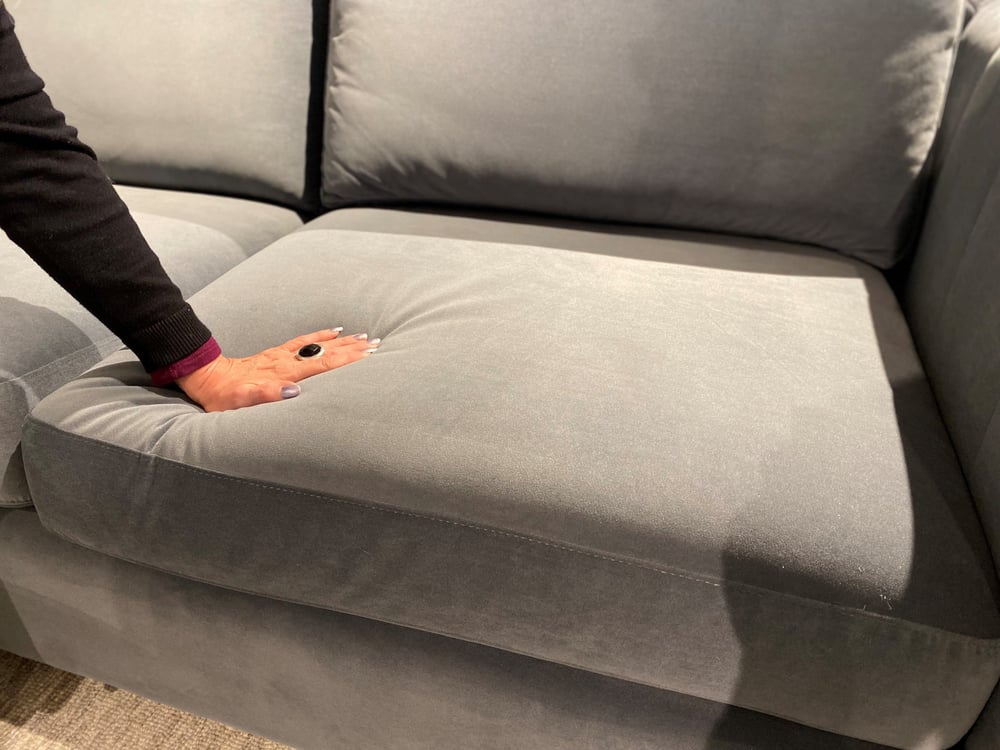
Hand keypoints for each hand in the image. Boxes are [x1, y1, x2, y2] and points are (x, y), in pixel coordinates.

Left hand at [176, 328, 378, 411]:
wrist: (206, 378)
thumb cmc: (225, 397)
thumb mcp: (242, 402)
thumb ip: (268, 396)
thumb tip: (294, 392)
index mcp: (283, 373)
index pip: (322, 364)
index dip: (347, 359)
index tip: (369, 355)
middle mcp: (286, 361)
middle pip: (326, 351)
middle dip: (352, 348)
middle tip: (377, 344)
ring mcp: (282, 355)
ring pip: (319, 344)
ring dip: (343, 341)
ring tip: (364, 337)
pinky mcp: (276, 353)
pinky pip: (304, 340)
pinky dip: (322, 335)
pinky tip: (334, 331)